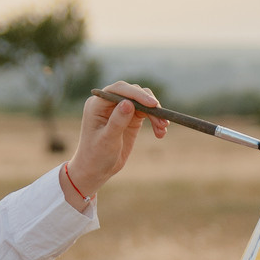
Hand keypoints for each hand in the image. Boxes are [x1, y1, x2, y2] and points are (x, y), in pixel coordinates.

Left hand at [66, 81, 162, 198]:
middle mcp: (109, 103)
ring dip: (155, 113)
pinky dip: (156, 120)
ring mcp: (121, 109)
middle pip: (133, 93)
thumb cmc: (96, 155)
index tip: (152, 104)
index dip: (136, 94)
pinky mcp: (131, 118)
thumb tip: (128, 103)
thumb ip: (117, 121)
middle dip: (149, 105)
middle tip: (162, 120)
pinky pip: (147, 112)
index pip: (119, 90)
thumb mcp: (107, 140)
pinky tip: (161, 132)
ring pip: (143, 102)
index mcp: (97, 104)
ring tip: (163, 129)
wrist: (96, 169)